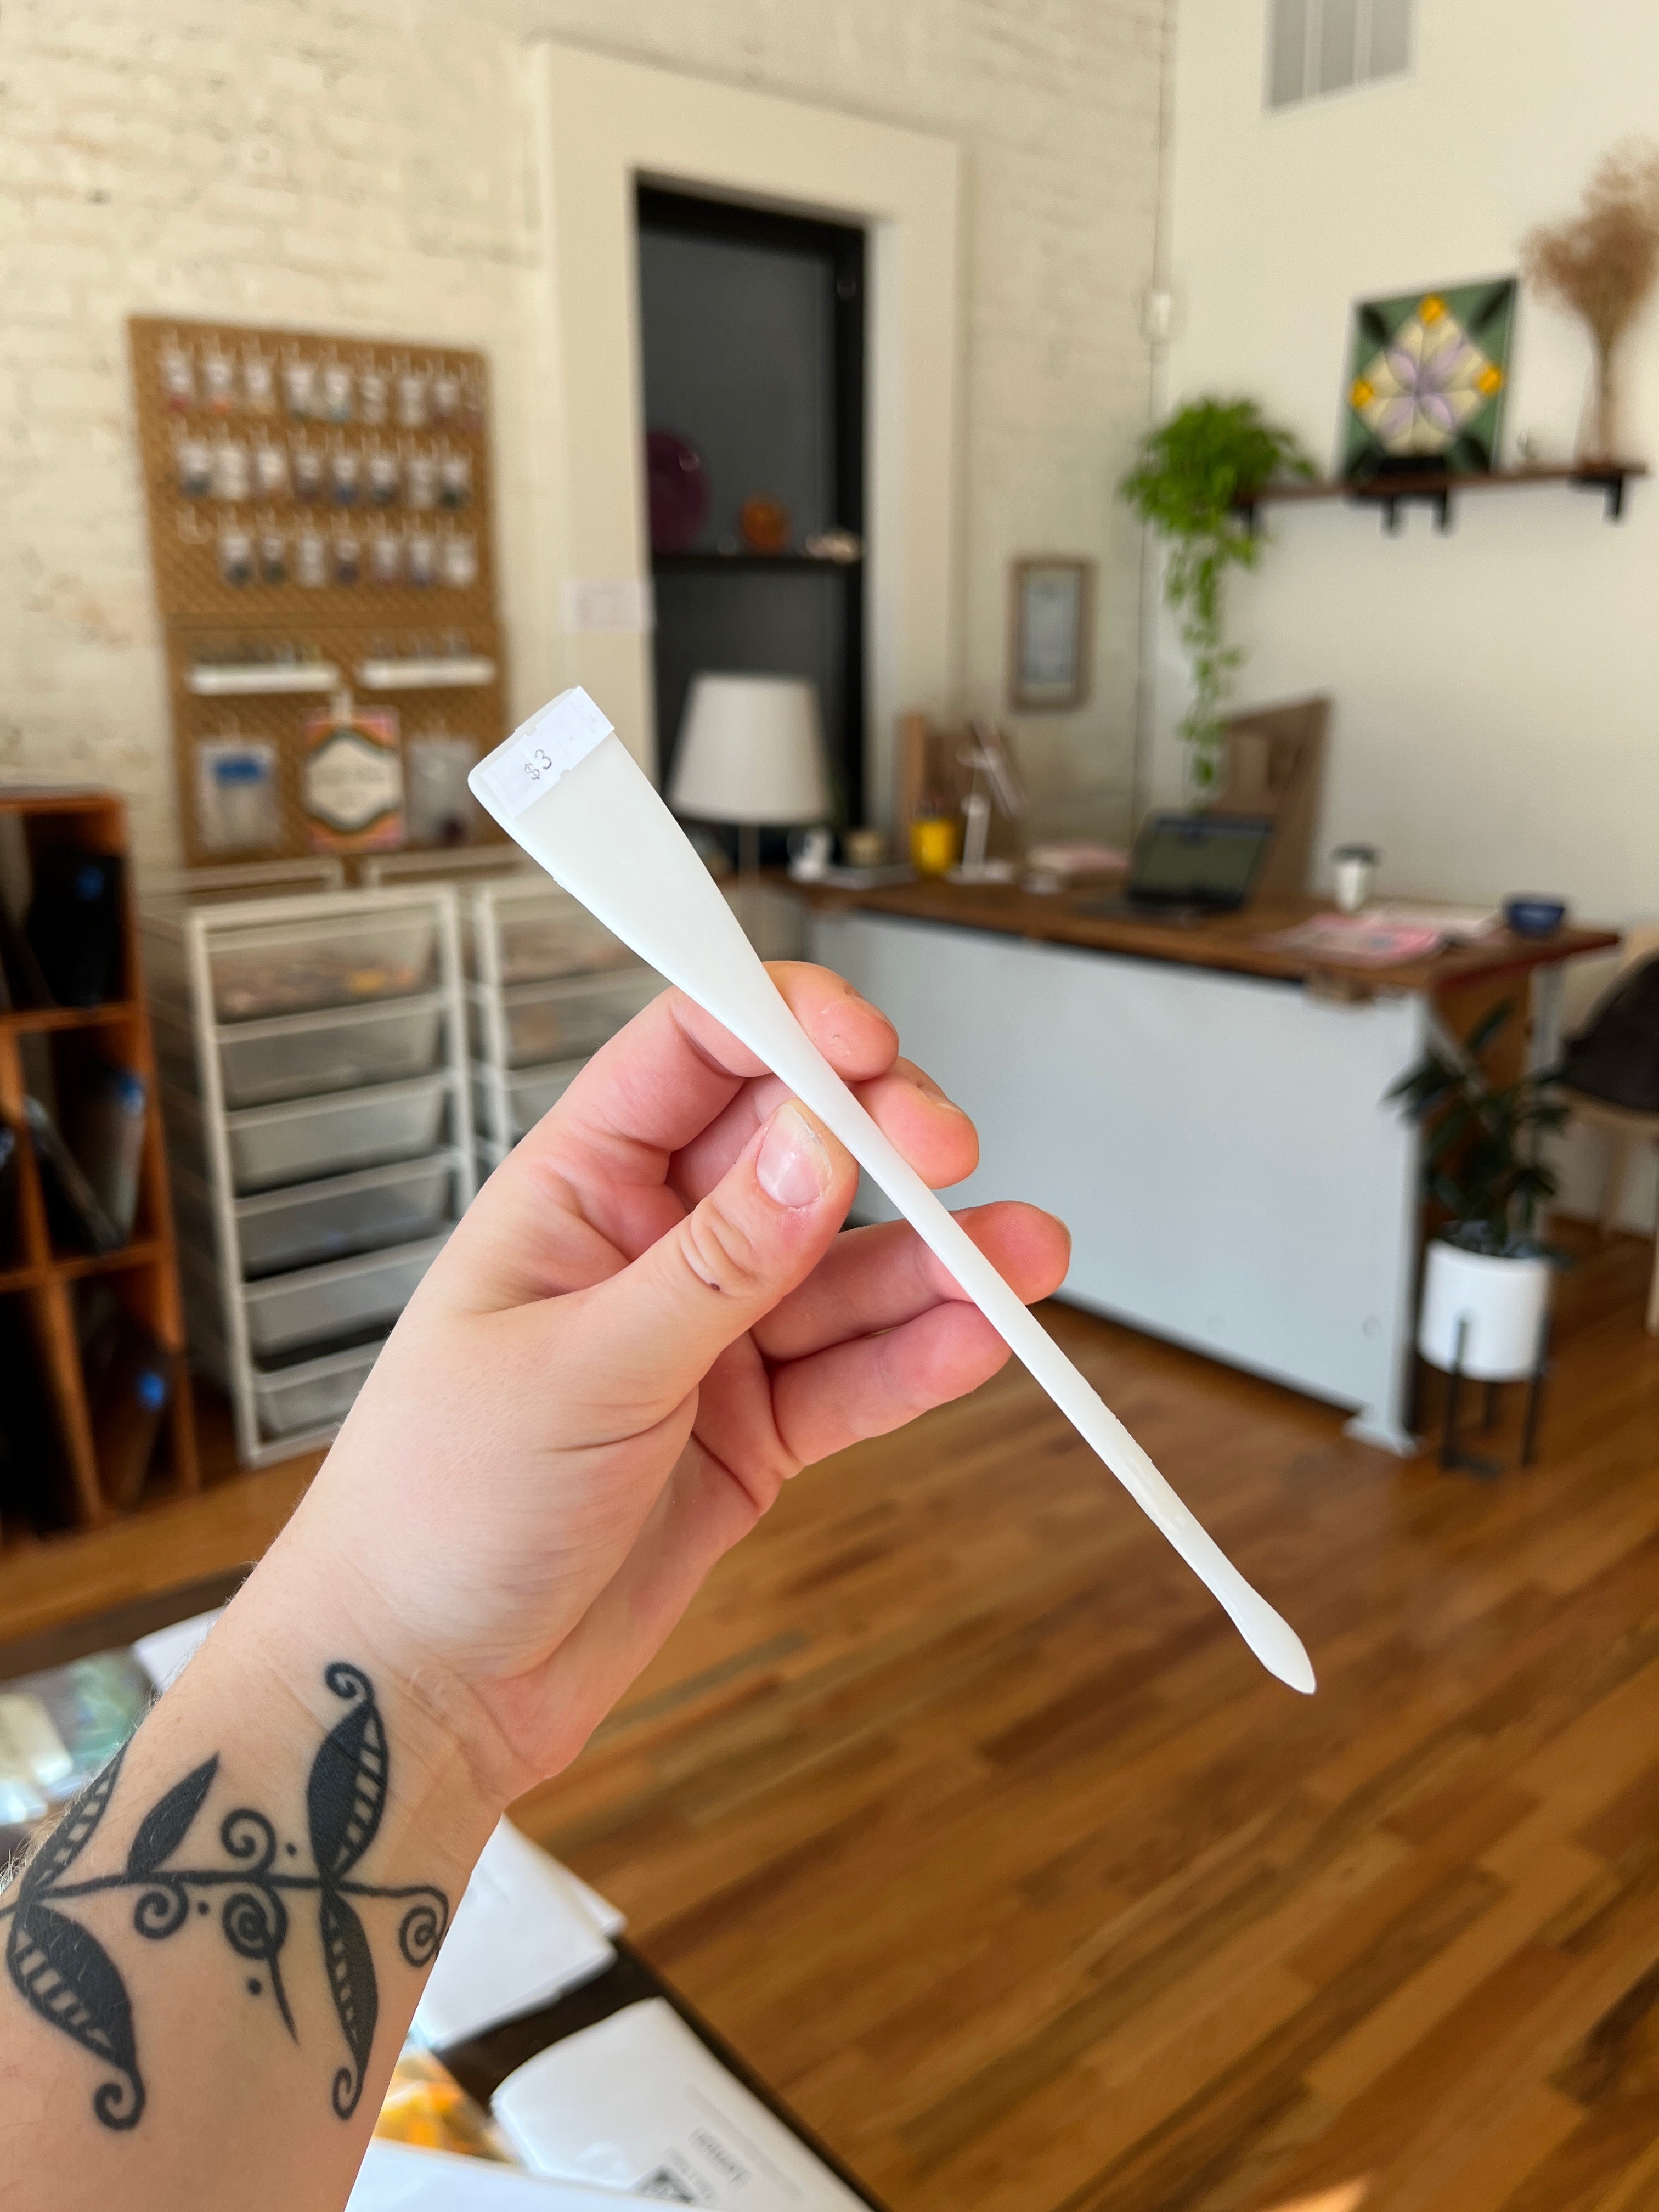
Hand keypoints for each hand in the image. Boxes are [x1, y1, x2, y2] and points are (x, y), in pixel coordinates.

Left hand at [278, 964, 1067, 1803]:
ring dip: (935, 1260)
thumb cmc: (436, 1509)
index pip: (690, 1055)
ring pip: (845, 1271)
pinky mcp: (754, 1431)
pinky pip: (855, 1376)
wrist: (424, 1686)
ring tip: (1022, 1258)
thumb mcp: (578, 1372)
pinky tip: (979, 1339)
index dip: (782, 1025)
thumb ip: (715, 1266)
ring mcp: (709, 1341)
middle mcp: (651, 1249)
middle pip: (792, 1147)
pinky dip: (918, 1358)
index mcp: (575, 1192)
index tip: (866, 1042)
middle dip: (879, 1139)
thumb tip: (817, 1149)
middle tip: (948, 1153)